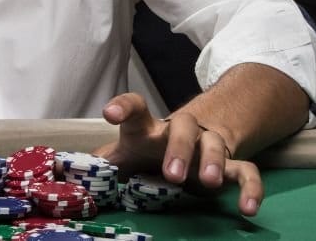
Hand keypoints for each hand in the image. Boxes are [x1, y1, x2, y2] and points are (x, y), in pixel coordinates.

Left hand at [92, 92, 262, 215]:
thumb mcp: (123, 157)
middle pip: (185, 125)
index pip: (136, 109)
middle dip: (180, 148)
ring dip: (214, 162)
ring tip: (210, 183)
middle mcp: (180, 131)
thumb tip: (64, 173)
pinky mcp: (229, 166)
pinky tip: (249, 208)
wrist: (186, 147)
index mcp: (148, 129)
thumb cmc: (147, 152)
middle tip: (172, 174)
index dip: (123, 107)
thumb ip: (100, 163)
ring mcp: (207, 146)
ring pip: (216, 143)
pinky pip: (247, 170)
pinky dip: (251, 188)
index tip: (110, 113)